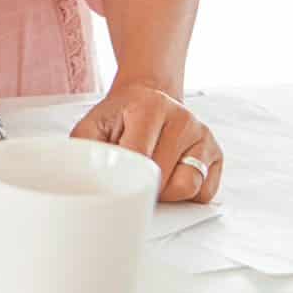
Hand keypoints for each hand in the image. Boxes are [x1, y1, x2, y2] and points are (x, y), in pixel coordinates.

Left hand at [70, 82, 222, 202]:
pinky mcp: (215, 153)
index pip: (140, 158)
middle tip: (132, 173)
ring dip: (167, 192)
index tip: (117, 178)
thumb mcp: (93, 124)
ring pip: (188, 187)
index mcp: (151, 107)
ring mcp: (202, 135)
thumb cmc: (121, 117)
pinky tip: (172, 175)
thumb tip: (77, 174)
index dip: (126, 176)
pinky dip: (186, 194)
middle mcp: (182, 118)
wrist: (149, 98)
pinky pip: (204, 192)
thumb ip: (83, 147)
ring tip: (153, 174)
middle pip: (163, 177)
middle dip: (144, 185)